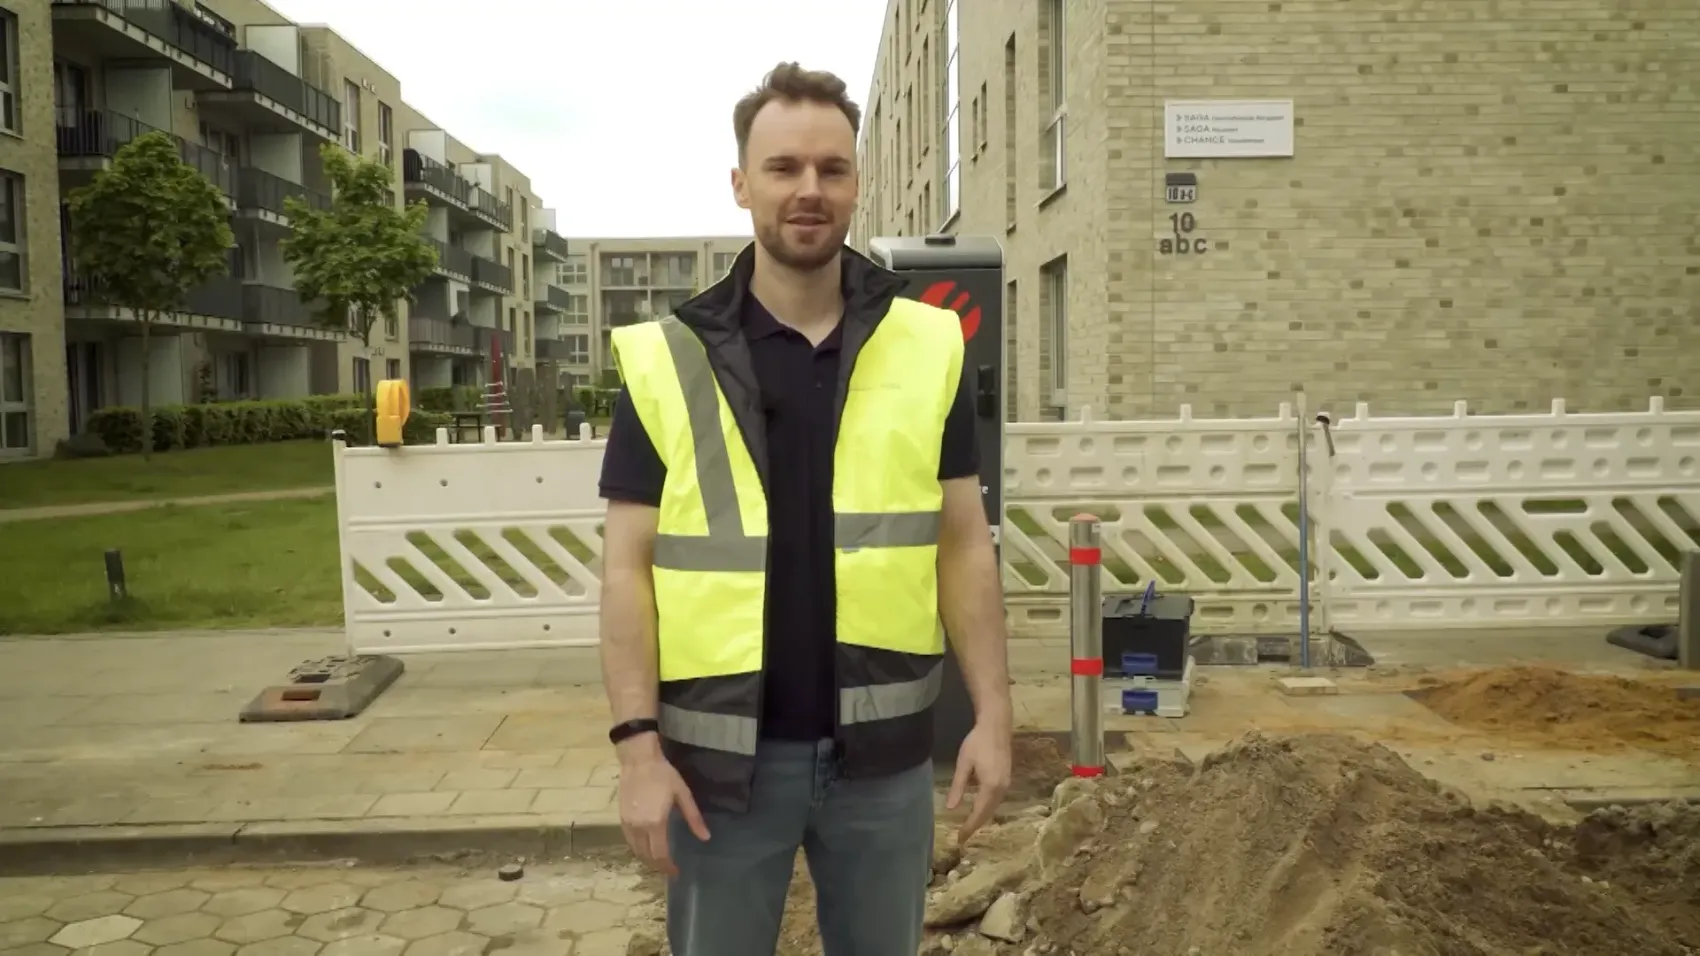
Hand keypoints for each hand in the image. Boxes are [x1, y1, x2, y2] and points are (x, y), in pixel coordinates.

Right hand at [617, 743, 709, 876]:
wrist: (638, 760)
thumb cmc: (663, 775)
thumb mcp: (683, 794)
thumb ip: (693, 818)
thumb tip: (705, 837)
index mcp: (655, 823)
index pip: (660, 854)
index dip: (668, 866)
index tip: (675, 872)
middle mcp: (639, 827)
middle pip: (646, 856)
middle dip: (657, 866)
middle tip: (668, 869)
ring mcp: (627, 824)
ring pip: (635, 850)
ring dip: (646, 859)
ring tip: (659, 861)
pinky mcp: (621, 818)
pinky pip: (629, 841)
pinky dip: (637, 849)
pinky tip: (646, 847)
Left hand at [946, 720, 1011, 842]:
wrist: (996, 726)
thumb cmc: (977, 742)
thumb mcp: (964, 764)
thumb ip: (958, 786)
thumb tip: (951, 808)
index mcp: (990, 786)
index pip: (978, 813)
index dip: (969, 827)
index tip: (960, 839)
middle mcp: (1002, 788)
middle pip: (988, 813)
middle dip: (976, 826)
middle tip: (962, 837)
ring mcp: (1006, 784)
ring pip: (994, 807)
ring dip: (982, 818)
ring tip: (969, 827)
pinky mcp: (1007, 779)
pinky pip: (997, 800)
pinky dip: (988, 809)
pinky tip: (979, 809)